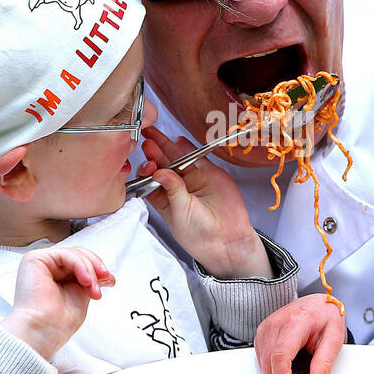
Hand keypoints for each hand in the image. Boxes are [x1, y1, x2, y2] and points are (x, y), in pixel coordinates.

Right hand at [2, 247, 113, 359]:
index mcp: (56, 276)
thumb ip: (90, 281)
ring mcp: (40, 263)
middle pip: (79, 255)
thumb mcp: (81, 295)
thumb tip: (106, 274)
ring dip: (90, 271)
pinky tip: (85, 281)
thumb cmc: (57, 322)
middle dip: (96, 268)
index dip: (97, 268)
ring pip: (74, 254)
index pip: (80, 262)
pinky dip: (81, 266)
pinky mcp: (34, 259)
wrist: (43, 331)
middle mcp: (46, 268)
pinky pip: (66, 255)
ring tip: (93, 290)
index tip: (110, 281)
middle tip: (105, 281)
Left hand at [137, 125, 269, 278]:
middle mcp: (176, 188)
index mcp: (164, 200)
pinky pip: (197, 157)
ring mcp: (193, 179)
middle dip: (153, 152)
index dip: (146, 170)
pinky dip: (188, 148)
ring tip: (155, 134)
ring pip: (176, 158)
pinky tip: (178, 140)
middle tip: (145, 138)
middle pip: (161, 165)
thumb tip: (159, 171)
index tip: (147, 164)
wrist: (228, 239)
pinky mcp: (209, 173)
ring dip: (166, 146)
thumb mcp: (181, 213)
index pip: (149, 180)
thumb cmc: (199, 235)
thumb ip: (172, 190)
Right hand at [254, 294, 346, 373]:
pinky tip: (287, 364)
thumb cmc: (326, 317)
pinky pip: (261, 357)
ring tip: (295, 373)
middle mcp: (276, 322)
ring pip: (262, 362)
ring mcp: (266, 326)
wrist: (319, 304)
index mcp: (296, 322)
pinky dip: (272, 367)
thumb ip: (325, 363)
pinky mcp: (262, 331)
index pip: (280, 355)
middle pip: (268, 362)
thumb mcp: (335, 339)